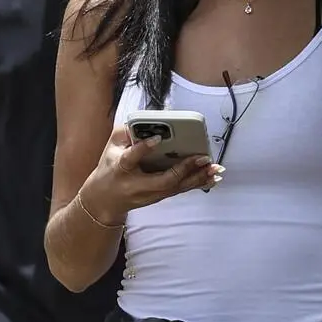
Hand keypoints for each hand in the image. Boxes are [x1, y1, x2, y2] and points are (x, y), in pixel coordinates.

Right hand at [84, 125, 218, 223]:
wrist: (106, 200)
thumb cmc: (109, 169)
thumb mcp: (110, 148)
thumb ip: (125, 132)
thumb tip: (146, 121)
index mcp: (120, 169)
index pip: (131, 159)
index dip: (143, 148)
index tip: (157, 137)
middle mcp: (137, 185)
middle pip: (163, 180)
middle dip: (184, 169)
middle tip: (202, 157)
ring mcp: (150, 194)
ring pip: (177, 187)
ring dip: (198, 178)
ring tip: (215, 168)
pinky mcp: (160, 197)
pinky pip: (181, 190)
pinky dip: (199, 183)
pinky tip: (213, 178)